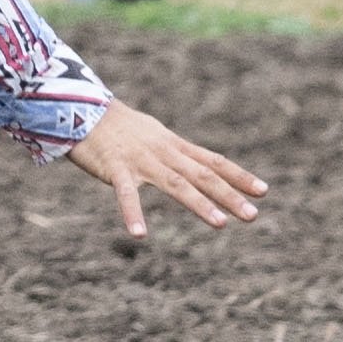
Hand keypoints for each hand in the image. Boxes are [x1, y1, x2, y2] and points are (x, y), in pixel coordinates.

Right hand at [66, 102, 264, 236]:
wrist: (79, 107)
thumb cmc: (117, 125)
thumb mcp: (153, 135)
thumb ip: (175, 152)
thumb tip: (197, 164)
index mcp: (173, 145)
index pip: (212, 161)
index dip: (238, 176)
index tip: (263, 191)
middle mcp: (163, 152)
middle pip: (202, 175)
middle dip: (229, 195)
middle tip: (252, 215)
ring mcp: (140, 160)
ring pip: (176, 183)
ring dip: (199, 204)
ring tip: (220, 224)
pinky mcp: (115, 168)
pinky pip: (126, 194)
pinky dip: (133, 214)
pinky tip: (139, 234)